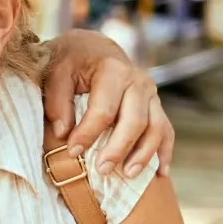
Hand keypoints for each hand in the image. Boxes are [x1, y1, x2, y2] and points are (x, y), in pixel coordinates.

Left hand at [43, 29, 173, 177]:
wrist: (93, 48)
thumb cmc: (71, 62)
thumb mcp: (56, 72)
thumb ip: (57, 101)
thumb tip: (63, 133)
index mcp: (113, 70)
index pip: (104, 109)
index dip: (88, 133)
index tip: (72, 151)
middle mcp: (138, 81)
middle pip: (135, 121)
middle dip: (118, 148)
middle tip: (101, 170)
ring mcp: (151, 94)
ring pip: (156, 128)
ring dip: (144, 155)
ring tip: (127, 175)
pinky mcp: (156, 105)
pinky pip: (166, 130)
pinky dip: (164, 152)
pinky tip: (160, 174)